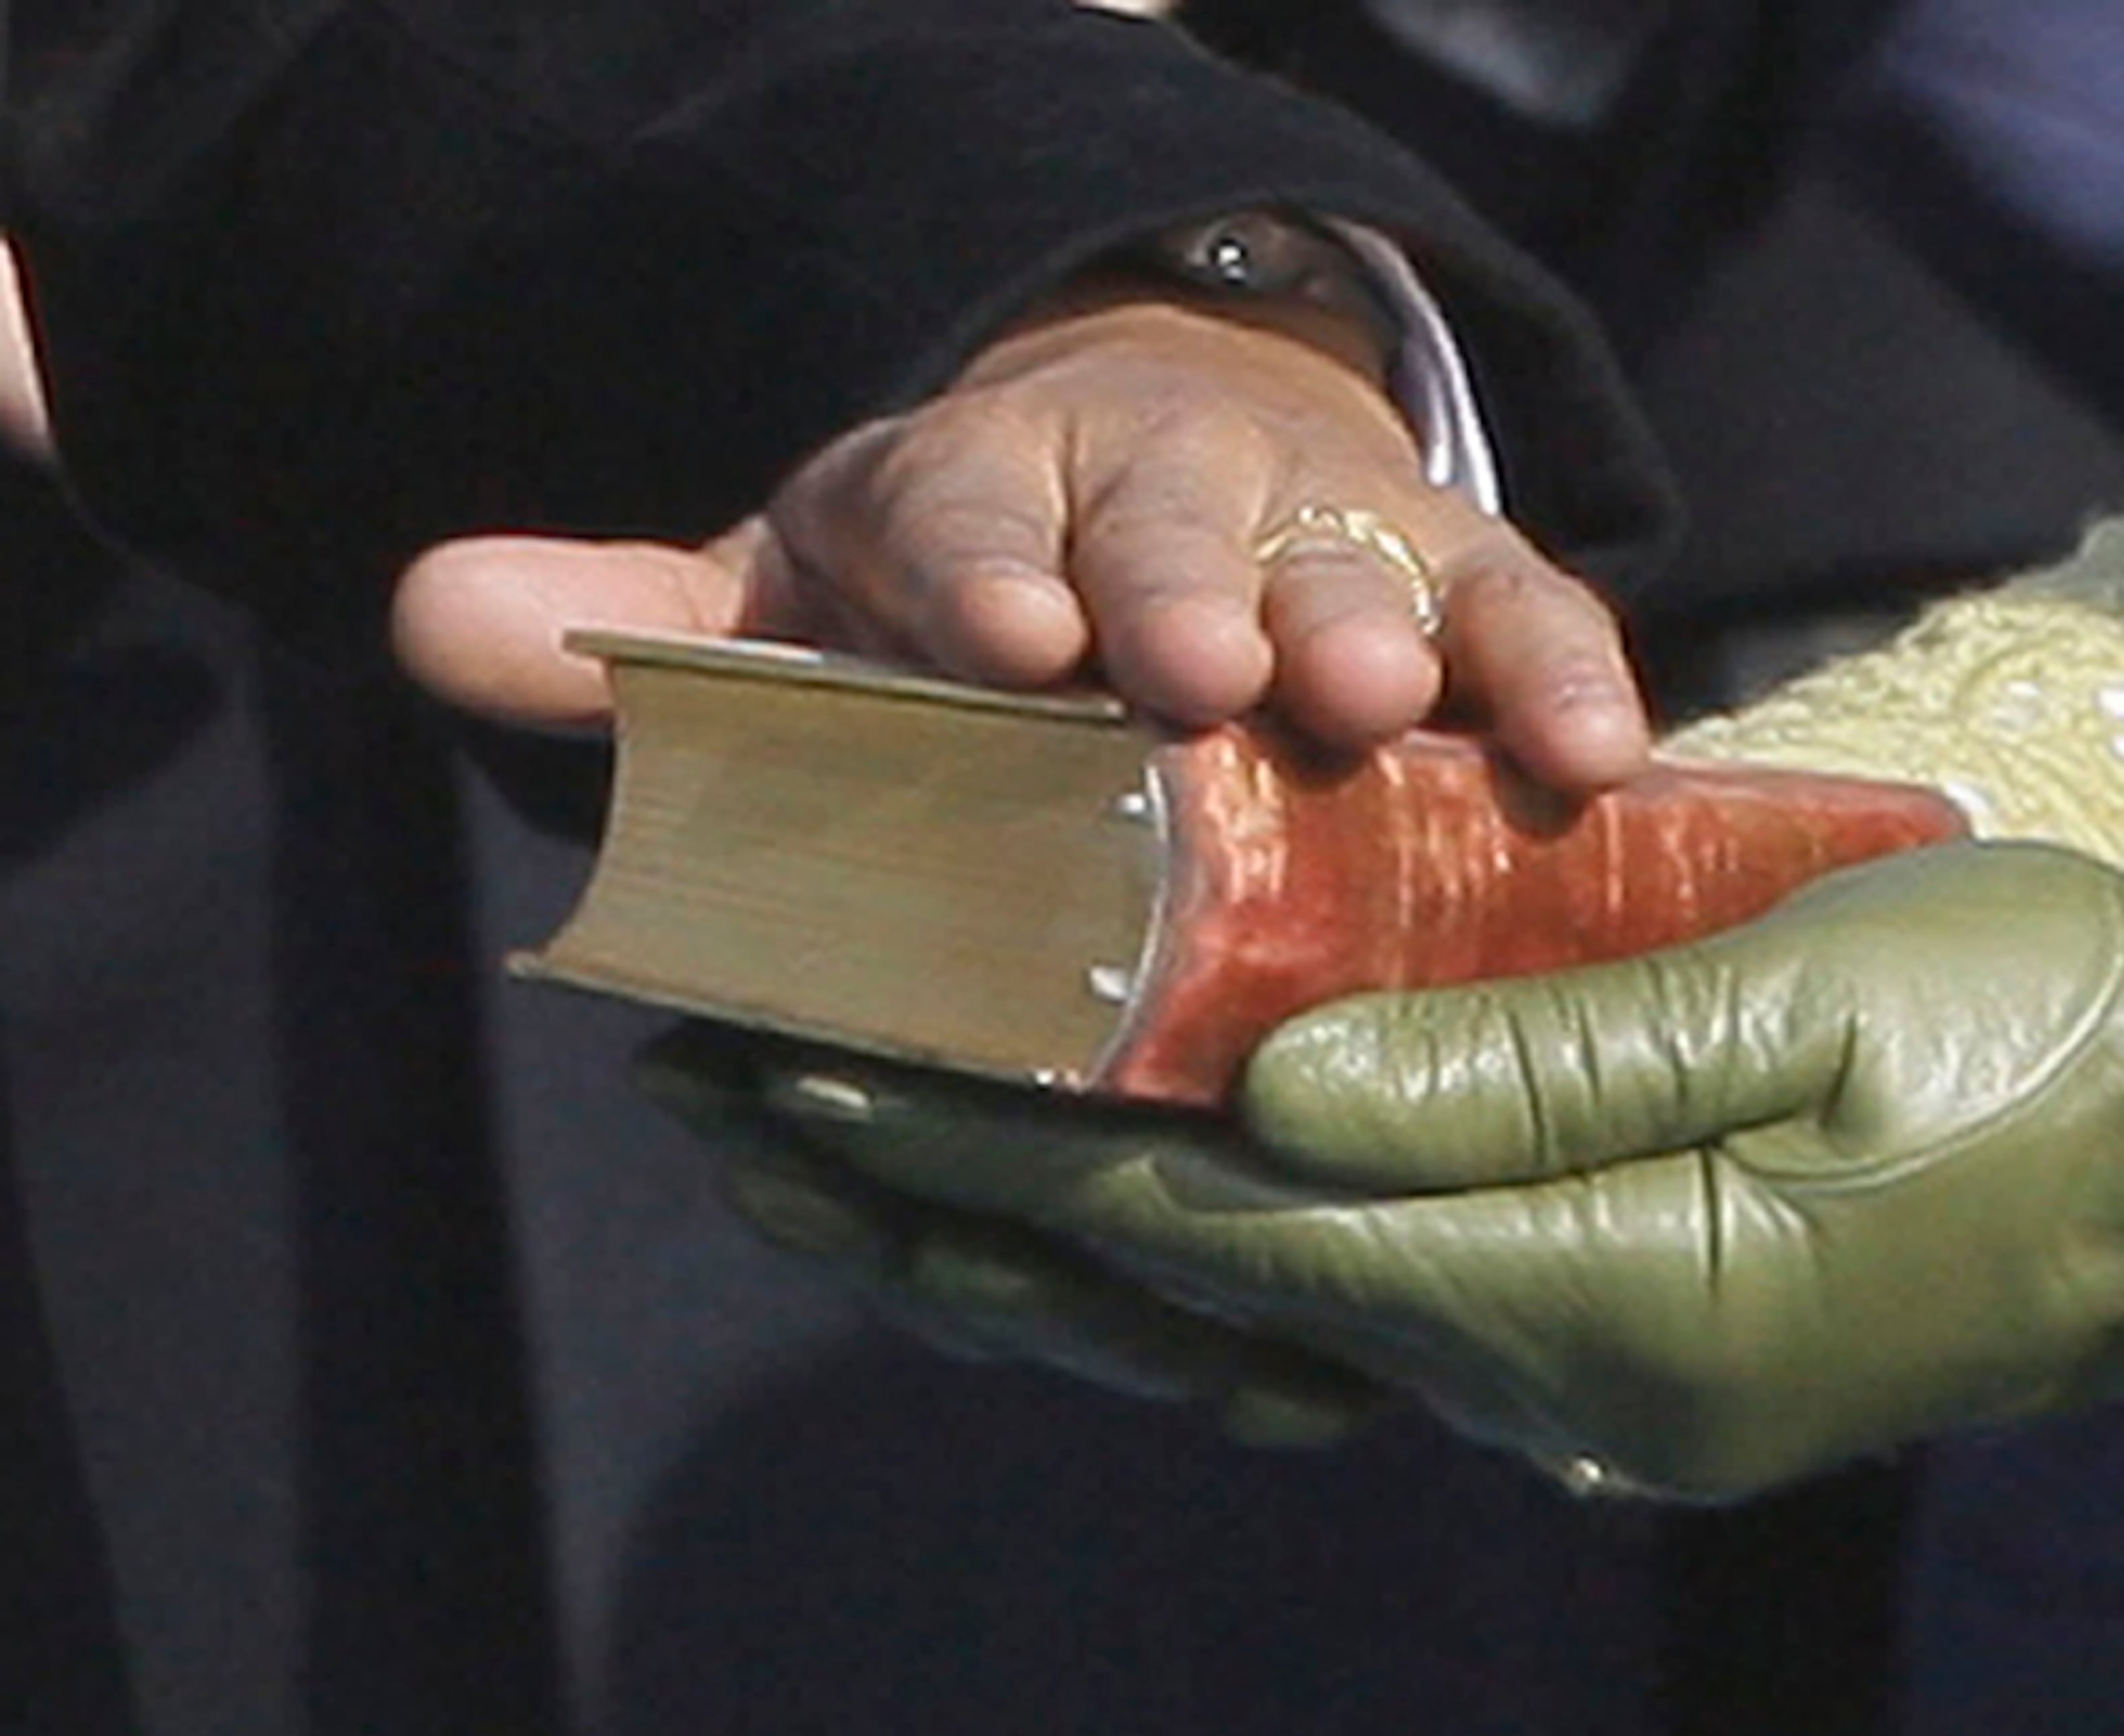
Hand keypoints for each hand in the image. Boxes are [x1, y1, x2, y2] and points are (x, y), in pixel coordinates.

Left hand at [392, 290, 1649, 793]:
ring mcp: (1318, 531)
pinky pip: (1520, 602)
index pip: (963, 509)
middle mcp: (1155, 497)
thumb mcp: (799, 596)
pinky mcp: (1450, 574)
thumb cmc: (972, 587)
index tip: (998, 639)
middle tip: (1204, 673)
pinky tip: (1596, 754)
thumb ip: (639, 625)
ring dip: (1372, 626)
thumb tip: (428, 614)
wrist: (1161, 498)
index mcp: (983, 494)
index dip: (980, 565)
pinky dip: (1556, 664)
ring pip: (1353, 561)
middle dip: (1184, 593)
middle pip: (1168, 529)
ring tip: (1386, 707)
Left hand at [734, 815, 2123, 1498]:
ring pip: (1260, 1303)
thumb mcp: (1792, 1004)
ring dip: (1053, 1220)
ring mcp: (1586, 1376)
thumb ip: (1519, 1062)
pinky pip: (1365, 1292)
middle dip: (959, 1197)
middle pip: (1196, 1292)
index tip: (811, 1064)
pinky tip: (1096, 1178)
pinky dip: (1208, 1235)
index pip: (1219, 1235)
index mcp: (1593, 1300)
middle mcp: (1555, 1375)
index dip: (1000, 1148)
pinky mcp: (1619, 1338)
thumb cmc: (2036, 1032)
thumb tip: (1264, 1097)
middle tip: (746, 1098)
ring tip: (857, 1133)